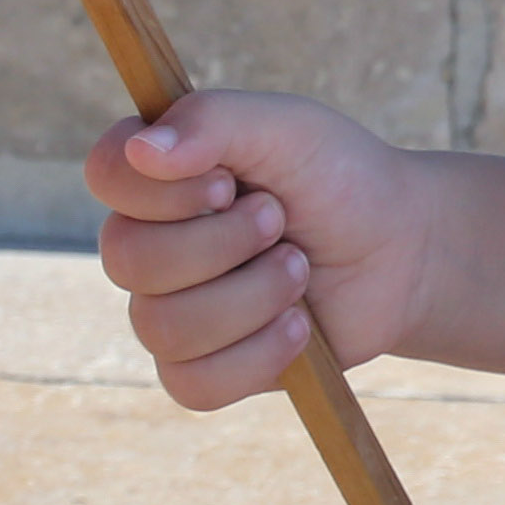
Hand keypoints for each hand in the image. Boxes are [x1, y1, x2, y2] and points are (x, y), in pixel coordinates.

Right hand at [83, 89, 422, 408]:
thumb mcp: (288, 128)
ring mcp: (171, 308)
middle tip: (281, 221)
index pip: (105, 173)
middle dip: (223, 243)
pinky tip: (298, 326)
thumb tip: (140, 149)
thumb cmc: (337, 177)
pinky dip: (257, 354)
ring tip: (300, 269)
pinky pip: (192, 384)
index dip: (158, 188)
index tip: (225, 183)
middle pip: (127, 258)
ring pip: (160, 326)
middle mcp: (152, 240)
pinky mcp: (202, 368)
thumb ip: (214, 121)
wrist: (399, 249)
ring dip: (252, 296)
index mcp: (161, 174)